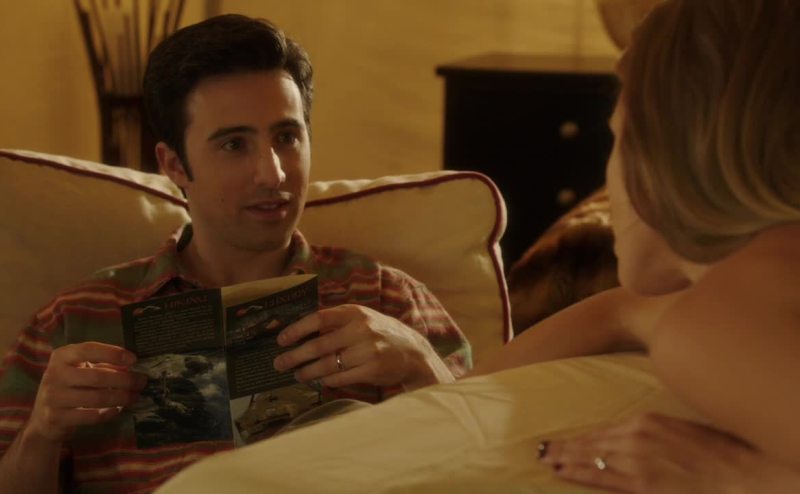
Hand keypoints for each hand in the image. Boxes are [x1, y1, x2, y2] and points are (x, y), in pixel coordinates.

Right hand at [27, 342, 146, 442]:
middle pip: (97, 376)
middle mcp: (54, 374)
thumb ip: (102, 365)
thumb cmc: (69, 386)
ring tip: (135, 396)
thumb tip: (131, 366)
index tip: (133, 359)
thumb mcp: (80, 370)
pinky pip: (91, 416)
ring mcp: (53, 397)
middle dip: (125, 379)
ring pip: (97, 397)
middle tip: (141, 382)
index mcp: (62, 356)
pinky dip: (109, 413)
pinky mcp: (56, 417)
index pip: (89, 349)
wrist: (44, 417)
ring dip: (121, 397)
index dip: (113, 353)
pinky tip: (118, 409)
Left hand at [273, 305, 451, 389]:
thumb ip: (336, 323)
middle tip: (280, 363)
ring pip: (328, 364)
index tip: (281, 339)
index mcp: (354, 313)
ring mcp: (367, 350)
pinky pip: (341, 377)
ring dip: (308, 371)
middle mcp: (360, 329)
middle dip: (295, 356)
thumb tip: (300, 332)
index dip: (297, 329)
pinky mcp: (372, 369)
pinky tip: (319, 380)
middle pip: (319, 345)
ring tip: (297, 375)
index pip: (319, 318)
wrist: (412, 352)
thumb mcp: (361, 319)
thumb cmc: (379, 334)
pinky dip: (327, 380)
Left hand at [538, 413, 799, 493]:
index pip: (600, 430)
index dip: (577, 436)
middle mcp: (633, 437)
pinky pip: (600, 477)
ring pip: (589, 458)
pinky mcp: (640, 484)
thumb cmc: (715, 450)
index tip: (560, 438)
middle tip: (540, 448)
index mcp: (643, 420)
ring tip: (545, 459)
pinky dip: (577, 474)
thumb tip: (630, 437)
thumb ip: (649, 432)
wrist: (738, 473)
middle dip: (562, 447)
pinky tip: (561, 472)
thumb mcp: (676, 429)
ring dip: (563, 459)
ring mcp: (634, 461)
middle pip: (589, 443)